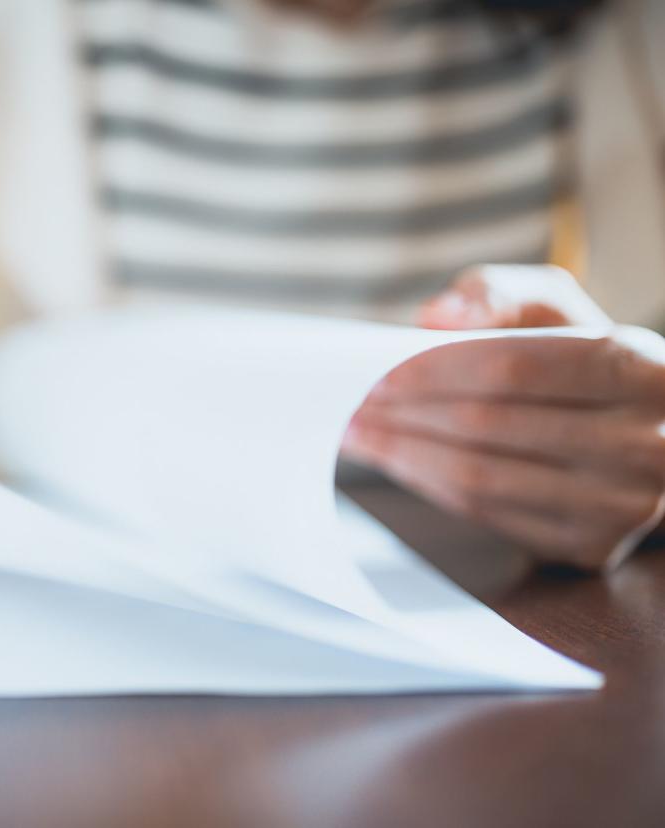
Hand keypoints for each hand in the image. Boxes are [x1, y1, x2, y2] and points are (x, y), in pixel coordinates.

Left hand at [343, 266, 664, 569]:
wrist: (653, 441)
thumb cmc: (589, 368)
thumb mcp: (563, 311)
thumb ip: (503, 295)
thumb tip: (437, 315)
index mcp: (640, 368)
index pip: (514, 367)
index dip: (433, 370)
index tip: (374, 373)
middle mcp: (642, 441)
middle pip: (487, 425)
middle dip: (403, 414)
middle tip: (347, 405)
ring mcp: (621, 503)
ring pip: (480, 477)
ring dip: (402, 455)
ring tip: (357, 434)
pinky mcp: (592, 546)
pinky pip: (488, 515)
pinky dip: (430, 487)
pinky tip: (398, 464)